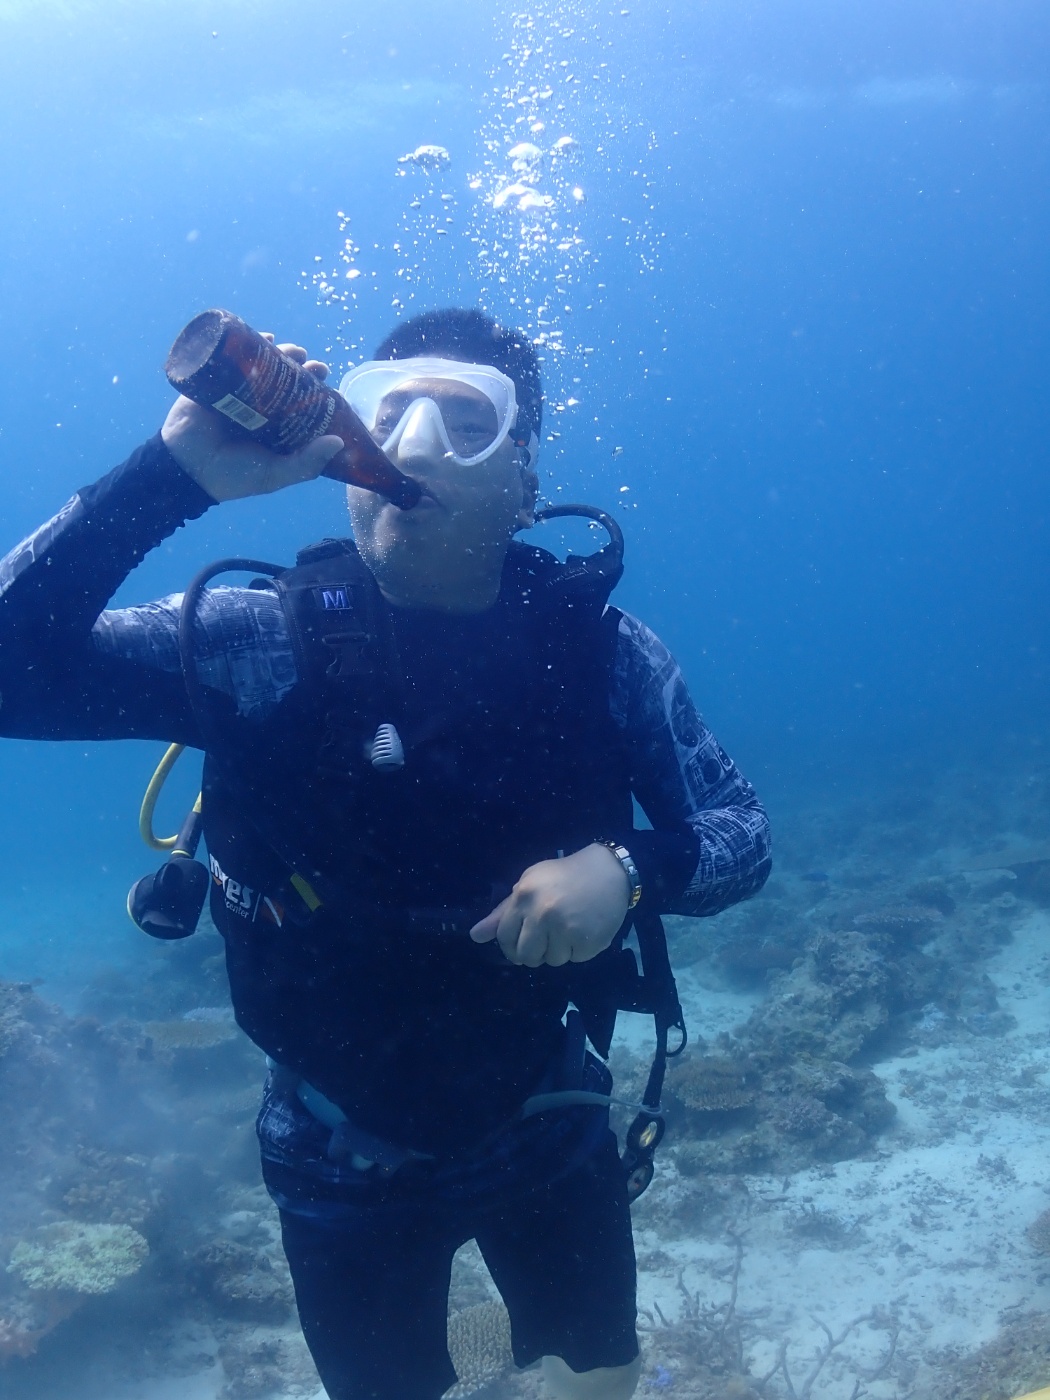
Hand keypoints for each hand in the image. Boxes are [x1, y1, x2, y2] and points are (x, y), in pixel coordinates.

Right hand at [161, 338, 342, 501]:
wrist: (188, 469)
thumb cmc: (234, 476)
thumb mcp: (275, 474)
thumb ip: (307, 463)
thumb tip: (339, 442)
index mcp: (276, 428)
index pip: (301, 403)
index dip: (316, 391)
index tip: (328, 382)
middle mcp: (260, 408)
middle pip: (285, 380)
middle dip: (302, 367)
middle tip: (312, 365)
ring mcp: (237, 393)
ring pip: (263, 366)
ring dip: (280, 352)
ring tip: (292, 350)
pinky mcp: (214, 381)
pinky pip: (232, 358)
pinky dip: (248, 344)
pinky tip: (264, 337)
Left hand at [470, 843, 630, 967]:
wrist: (609, 871)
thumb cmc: (564, 875)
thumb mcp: (529, 883)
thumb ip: (503, 912)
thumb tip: (475, 936)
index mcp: (524, 897)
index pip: (505, 938)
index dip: (511, 945)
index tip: (522, 942)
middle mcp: (542, 914)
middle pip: (526, 956)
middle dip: (534, 953)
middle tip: (547, 938)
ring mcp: (566, 929)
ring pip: (551, 960)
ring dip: (558, 950)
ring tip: (569, 928)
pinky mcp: (588, 941)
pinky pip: (574, 959)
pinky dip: (578, 950)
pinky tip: (584, 929)